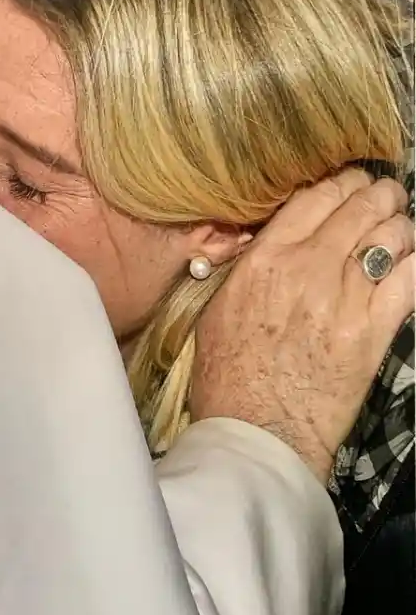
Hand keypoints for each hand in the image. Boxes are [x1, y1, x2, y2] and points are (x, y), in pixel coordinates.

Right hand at [192, 169, 414, 481]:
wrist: (255, 431)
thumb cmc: (228, 375)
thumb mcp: (219, 306)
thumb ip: (252, 265)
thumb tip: (277, 240)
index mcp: (265, 259)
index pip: (315, 196)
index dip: (341, 183)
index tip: (349, 185)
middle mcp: (308, 268)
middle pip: (360, 206)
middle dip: (379, 195)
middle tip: (384, 197)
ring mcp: (345, 298)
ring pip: (392, 235)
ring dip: (399, 224)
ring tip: (398, 228)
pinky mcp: (375, 330)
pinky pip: (411, 277)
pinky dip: (415, 260)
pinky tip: (411, 259)